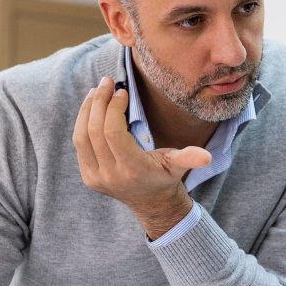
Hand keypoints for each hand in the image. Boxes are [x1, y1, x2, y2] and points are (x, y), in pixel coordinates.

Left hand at [72, 77, 211, 238]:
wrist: (151, 203)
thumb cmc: (165, 176)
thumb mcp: (178, 166)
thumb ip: (190, 158)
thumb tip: (206, 157)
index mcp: (132, 169)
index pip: (112, 133)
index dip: (113, 108)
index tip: (121, 91)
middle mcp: (110, 175)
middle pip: (94, 131)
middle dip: (99, 102)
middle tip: (106, 82)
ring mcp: (96, 177)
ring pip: (81, 137)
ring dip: (87, 110)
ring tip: (96, 91)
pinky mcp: (87, 176)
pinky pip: (79, 144)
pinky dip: (82, 122)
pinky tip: (91, 107)